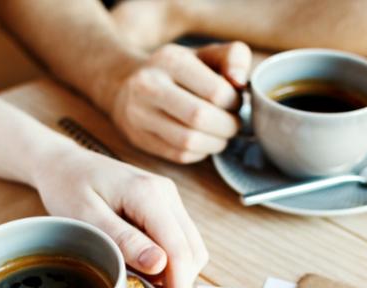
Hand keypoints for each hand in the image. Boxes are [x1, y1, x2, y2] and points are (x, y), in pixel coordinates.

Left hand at [33, 149, 208, 287]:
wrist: (64, 164)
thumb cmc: (68, 187)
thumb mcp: (87, 215)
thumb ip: (124, 239)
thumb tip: (160, 266)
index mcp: (148, 194)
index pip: (179, 250)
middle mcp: (166, 194)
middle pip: (192, 252)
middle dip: (181, 287)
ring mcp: (169, 199)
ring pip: (190, 248)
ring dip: (177, 276)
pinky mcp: (165, 206)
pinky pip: (179, 241)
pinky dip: (170, 264)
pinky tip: (148, 277)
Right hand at [105, 41, 250, 163]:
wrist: (124, 84)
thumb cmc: (175, 70)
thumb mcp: (204, 53)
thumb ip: (233, 56)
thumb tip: (241, 81)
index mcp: (170, 61)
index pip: (215, 91)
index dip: (234, 103)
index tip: (236, 103)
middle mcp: (149, 86)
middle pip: (200, 118)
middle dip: (227, 126)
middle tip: (234, 124)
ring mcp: (140, 115)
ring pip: (189, 141)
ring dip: (215, 143)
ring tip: (222, 135)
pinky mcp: (140, 138)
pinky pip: (179, 155)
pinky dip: (200, 153)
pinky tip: (203, 142)